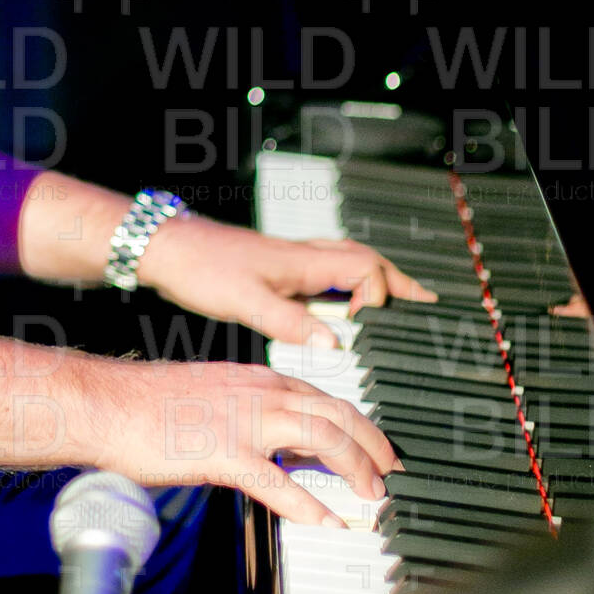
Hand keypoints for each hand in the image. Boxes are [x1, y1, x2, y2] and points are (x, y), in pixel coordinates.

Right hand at [79, 357, 399, 528]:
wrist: (106, 402)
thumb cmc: (149, 405)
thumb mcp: (213, 395)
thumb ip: (250, 414)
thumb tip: (275, 444)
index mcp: (258, 379)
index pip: (326, 398)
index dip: (360, 425)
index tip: (377, 449)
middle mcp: (260, 393)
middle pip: (339, 414)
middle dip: (374, 446)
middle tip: (392, 473)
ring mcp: (244, 422)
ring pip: (322, 439)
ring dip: (356, 469)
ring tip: (373, 496)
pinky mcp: (224, 453)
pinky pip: (279, 482)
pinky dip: (311, 505)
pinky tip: (329, 523)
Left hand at [139, 216, 435, 348]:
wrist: (166, 249)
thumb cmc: (201, 269)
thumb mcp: (246, 302)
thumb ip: (291, 324)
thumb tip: (335, 343)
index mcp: (304, 262)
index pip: (366, 270)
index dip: (378, 296)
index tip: (364, 327)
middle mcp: (303, 257)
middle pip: (366, 259)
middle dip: (398, 281)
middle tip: (426, 300)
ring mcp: (291, 262)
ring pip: (347, 261)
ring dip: (376, 279)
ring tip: (399, 300)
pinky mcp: (276, 270)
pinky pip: (326, 272)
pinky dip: (346, 285)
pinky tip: (340, 305)